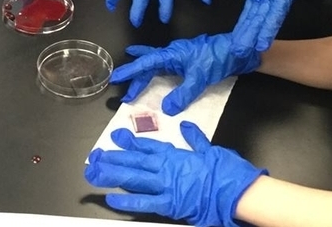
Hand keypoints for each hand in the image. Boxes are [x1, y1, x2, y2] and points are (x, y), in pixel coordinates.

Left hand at [85, 121, 266, 226]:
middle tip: (95, 155)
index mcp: (176, 154)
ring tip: (95, 172)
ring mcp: (166, 186)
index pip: (148, 146)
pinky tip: (112, 198)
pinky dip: (127, 201)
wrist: (236, 191)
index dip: (130, 141)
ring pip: (133, 178)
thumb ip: (195, 138)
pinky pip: (143, 202)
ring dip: (113, 174)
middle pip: (135, 161)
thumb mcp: (210, 149)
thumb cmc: (226, 171)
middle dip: (114, 157)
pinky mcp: (169, 204)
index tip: (116, 136)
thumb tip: (186, 126)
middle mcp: (167, 168)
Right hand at [112, 33, 259, 114]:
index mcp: (172, 54)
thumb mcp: (199, 77)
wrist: (240, 51)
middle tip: (124, 89)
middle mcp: (174, 54)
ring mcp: (182, 57)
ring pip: (157, 64)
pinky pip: (168, 68)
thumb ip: (183, 94)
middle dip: (136, 76)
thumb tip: (167, 109)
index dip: (131, 71)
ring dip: (145, 72)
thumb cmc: (218, 58)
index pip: (146, 64)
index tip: (116, 78)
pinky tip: (160, 77)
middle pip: (149, 64)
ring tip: (134, 78)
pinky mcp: (190, 62)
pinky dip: (159, 73)